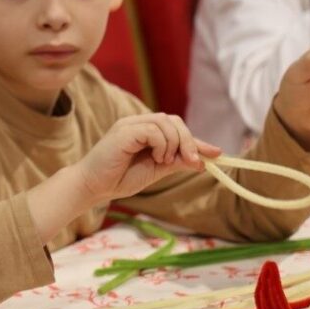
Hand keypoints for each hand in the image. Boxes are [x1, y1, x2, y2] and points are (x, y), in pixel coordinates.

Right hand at [75, 113, 221, 202]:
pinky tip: (156, 158)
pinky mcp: (124, 131)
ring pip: (167, 123)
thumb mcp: (156, 170)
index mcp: (144, 131)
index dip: (197, 140)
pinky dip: (162, 145)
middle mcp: (137, 123)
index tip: (216, 154)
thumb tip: (202, 161)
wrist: (93, 187)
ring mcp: (130, 125)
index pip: (176, 128)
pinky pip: (154, 130)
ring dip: (175, 144)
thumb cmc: (118, 179)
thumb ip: (176, 162)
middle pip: (174, 121)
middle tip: (192, 162)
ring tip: (163, 161)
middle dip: (189, 141)